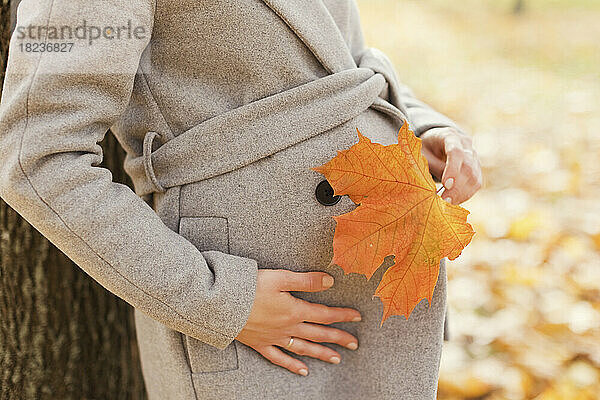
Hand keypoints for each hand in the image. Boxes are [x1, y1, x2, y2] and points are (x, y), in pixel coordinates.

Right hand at [235, 269, 361, 376]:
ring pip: (303, 348)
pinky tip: (303, 371)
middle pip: (318, 334)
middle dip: (338, 337)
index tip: (358, 317)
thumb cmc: (249, 288)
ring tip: (337, 359)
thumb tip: (331, 280)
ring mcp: (274, 338)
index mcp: (294, 310)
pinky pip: (279, 358)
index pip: (324, 314)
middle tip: (355, 343)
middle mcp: (288, 327)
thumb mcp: (280, 278)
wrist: (221, 305)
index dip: (342, 315)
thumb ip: (306, 280)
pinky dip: (292, 365)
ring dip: (321, 353)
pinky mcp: (260, 344)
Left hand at [419, 126, 482, 204]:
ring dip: (462, 193)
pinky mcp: (476, 167)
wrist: (435, 141)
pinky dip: (466, 194)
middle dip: (457, 187)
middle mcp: (466, 144)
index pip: (456, 152)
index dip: (452, 169)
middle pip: (468, 167)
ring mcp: (473, 155)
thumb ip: (432, 167)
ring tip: (448, 204)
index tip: (445, 185)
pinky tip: (454, 201)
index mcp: (449, 135)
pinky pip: (476, 183)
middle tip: (444, 201)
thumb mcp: (421, 154)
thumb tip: (442, 187)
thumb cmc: (425, 148)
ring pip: (475, 177)